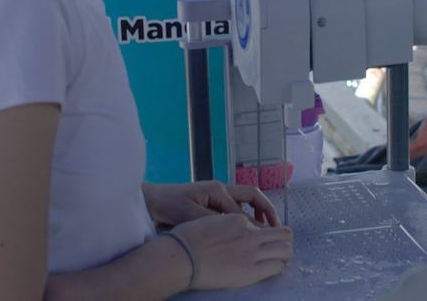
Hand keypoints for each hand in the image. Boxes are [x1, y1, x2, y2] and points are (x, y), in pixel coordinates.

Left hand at [143, 181, 280, 227]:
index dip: (254, 223)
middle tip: (275, 227)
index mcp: (217, 189)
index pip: (243, 208)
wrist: (150, 202)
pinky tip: (245, 230)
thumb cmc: (168, 206)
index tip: (263, 237)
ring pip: (245, 201)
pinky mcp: (211, 203)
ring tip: (264, 230)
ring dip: (257, 212)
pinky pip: (235, 207)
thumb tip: (243, 226)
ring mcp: (216, 195)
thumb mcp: (192, 214)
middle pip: (252, 196)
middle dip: (265, 210)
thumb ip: (217, 220)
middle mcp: (220, 189)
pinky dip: (245, 216)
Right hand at [172, 214, 292, 289]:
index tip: (256, 241)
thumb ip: (227, 224)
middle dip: (283, 241)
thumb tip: (236, 231)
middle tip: (276, 248)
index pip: (262, 226)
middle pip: (284, 234)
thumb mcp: (210, 221)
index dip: (262, 234)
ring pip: (286, 250)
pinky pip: (277, 267)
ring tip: (275, 259)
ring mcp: (252, 252)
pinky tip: (268, 269)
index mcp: (238, 220)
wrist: (181, 257)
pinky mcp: (252, 271)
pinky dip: (276, 267)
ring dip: (283, 254)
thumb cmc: (187, 240)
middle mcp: (250, 234)